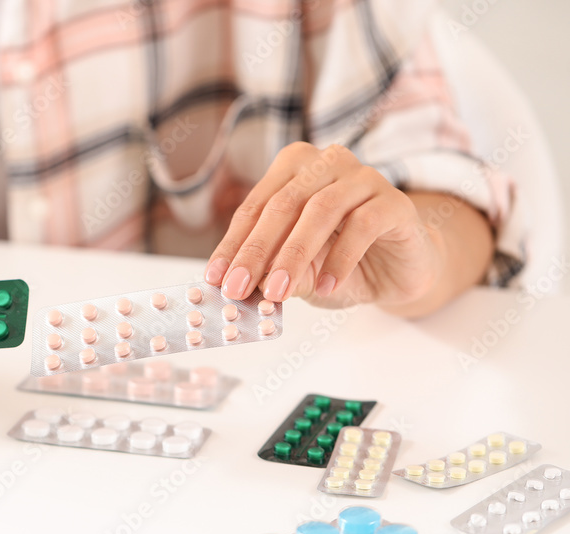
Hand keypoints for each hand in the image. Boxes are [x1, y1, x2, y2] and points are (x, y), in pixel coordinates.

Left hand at [203, 142, 441, 308]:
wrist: (398, 270)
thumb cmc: (340, 263)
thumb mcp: (299, 272)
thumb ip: (273, 272)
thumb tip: (244, 284)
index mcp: (294, 169)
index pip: (255, 207)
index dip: (233, 245)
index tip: (215, 279)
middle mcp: (327, 163)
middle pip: (283, 204)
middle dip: (256, 250)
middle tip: (239, 288)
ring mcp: (364, 178)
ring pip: (320, 210)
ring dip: (294, 255)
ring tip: (277, 291)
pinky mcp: (395, 202)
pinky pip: (363, 225)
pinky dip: (341, 258)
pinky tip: (328, 286)